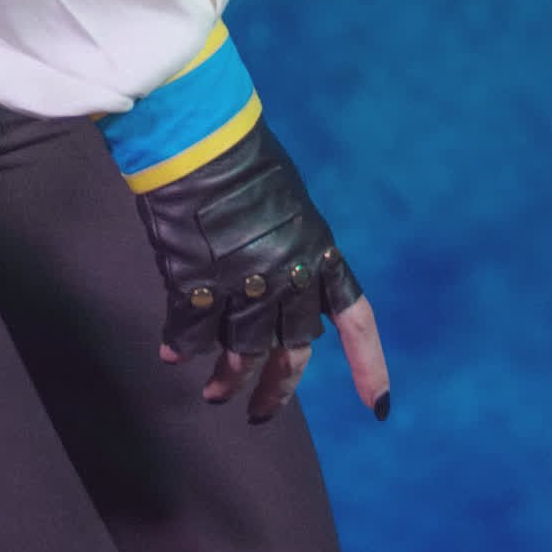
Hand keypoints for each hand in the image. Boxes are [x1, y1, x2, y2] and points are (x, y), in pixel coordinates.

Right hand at [144, 120, 389, 425]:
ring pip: (240, 354)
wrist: (201, 139)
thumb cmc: (243, 160)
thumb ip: (293, 256)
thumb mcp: (290, 209)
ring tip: (215, 393)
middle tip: (260, 412)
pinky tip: (172, 357)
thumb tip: (288, 301)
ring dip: (227, 380)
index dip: (369, 366)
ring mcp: (243, 285)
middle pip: (291, 354)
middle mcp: (288, 279)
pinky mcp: (198, 284)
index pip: (355, 321)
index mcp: (319, 255)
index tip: (379, 407)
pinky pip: (190, 334)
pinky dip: (180, 349)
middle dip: (276, 390)